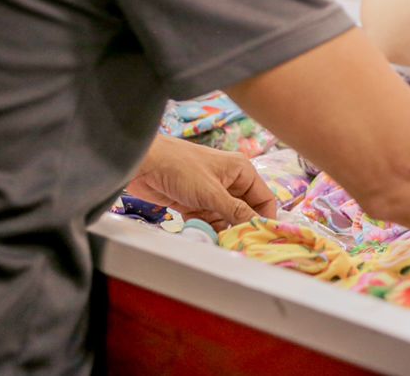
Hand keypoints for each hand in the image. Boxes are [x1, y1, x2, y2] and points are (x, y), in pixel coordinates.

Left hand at [126, 135, 275, 230]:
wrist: (144, 163)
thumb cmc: (181, 168)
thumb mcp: (211, 192)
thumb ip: (235, 211)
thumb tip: (256, 226)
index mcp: (242, 172)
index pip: (264, 198)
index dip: (265, 217)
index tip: (262, 238)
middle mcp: (230, 182)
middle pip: (246, 210)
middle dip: (243, 227)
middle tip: (241, 246)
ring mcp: (212, 194)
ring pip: (227, 219)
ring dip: (224, 232)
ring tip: (222, 245)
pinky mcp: (195, 204)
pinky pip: (209, 222)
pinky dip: (208, 231)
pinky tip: (206, 239)